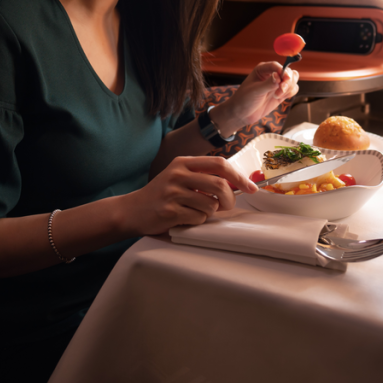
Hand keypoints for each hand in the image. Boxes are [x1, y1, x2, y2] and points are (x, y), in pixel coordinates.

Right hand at [120, 156, 257, 235]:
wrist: (132, 210)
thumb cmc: (161, 194)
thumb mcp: (179, 177)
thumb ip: (202, 176)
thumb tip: (236, 183)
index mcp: (183, 162)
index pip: (220, 164)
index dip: (239, 176)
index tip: (251, 188)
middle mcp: (178, 174)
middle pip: (220, 185)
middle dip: (230, 200)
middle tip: (227, 207)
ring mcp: (173, 192)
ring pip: (211, 205)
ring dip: (210, 213)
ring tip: (196, 211)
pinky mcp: (169, 211)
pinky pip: (198, 218)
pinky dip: (197, 221)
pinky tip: (185, 218)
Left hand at [212, 61, 299, 133]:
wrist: (242, 114)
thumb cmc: (244, 99)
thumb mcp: (255, 90)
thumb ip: (268, 84)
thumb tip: (278, 76)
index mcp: (262, 69)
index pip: (276, 65)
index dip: (282, 70)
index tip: (285, 78)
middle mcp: (271, 75)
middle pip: (288, 72)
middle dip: (288, 80)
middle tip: (281, 89)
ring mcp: (277, 84)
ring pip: (292, 80)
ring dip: (289, 87)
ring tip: (278, 95)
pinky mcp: (281, 93)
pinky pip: (292, 89)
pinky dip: (290, 92)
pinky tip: (280, 97)